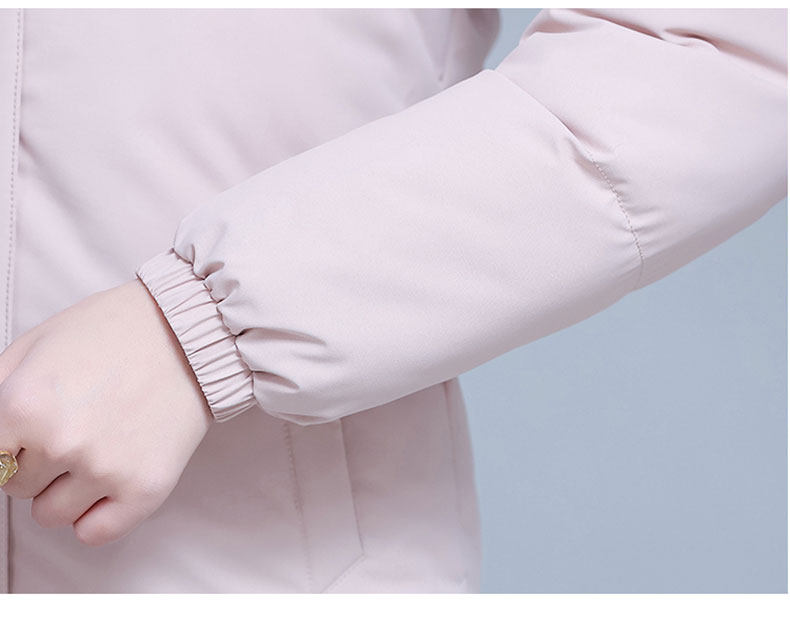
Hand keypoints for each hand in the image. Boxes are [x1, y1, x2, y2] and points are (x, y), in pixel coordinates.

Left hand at [0, 278, 213, 545]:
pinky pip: (95, 532)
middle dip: (38, 461)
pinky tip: (110, 481)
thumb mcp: (36, 343)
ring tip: (95, 451)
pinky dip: (96, 514)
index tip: (29, 433)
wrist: (189, 334)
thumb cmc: (114, 331)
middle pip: (17, 487)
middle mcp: (61, 443)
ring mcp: (105, 470)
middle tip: (74, 428)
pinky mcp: (145, 489)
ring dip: (65, 489)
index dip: (10, 443)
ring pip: (51, 514)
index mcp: (23, 405)